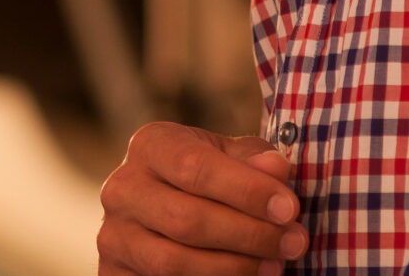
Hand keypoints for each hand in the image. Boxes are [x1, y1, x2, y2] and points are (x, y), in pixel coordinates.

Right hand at [98, 123, 308, 274]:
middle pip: (187, 220)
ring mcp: (113, 236)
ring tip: (276, 266)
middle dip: (249, 235)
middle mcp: (122, 188)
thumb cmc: (206, 178)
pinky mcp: (114, 274)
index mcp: (150, 146)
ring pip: (174, 263)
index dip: (247, 190)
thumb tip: (277, 169)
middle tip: (295, 243)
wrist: (163, 206)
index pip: (195, 168)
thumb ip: (253, 160)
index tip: (290, 208)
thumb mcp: (228, 157)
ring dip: (234, 269)